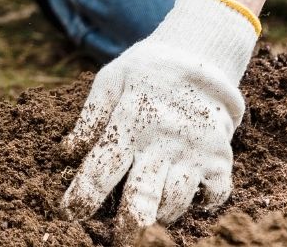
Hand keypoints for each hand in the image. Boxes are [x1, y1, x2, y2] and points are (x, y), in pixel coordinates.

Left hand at [60, 0, 258, 243]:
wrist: (203, 57)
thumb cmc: (148, 72)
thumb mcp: (112, 80)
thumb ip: (90, 118)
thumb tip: (65, 154)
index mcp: (131, 121)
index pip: (102, 166)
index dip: (84, 194)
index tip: (71, 213)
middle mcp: (163, 140)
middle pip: (142, 194)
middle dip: (127, 223)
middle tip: (118, 237)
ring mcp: (194, 151)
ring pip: (175, 201)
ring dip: (158, 215)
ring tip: (147, 218)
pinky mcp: (220, 159)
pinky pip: (213, 197)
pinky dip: (200, 206)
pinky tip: (186, 201)